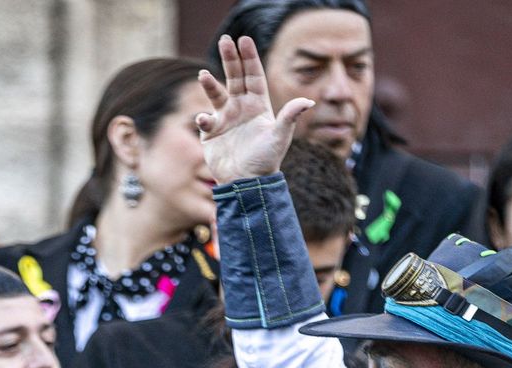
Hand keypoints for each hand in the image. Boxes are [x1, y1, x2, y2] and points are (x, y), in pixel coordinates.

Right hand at [195, 35, 313, 184]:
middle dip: (230, 58)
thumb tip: (309, 101)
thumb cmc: (266, 161)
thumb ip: (290, 117)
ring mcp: (225, 119)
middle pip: (234, 77)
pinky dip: (204, 117)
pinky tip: (205, 119)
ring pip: (216, 94)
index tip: (244, 40)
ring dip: (210, 84)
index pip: (253, 75)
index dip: (249, 57)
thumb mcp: (280, 137)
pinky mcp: (211, 133)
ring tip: (203, 75)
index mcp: (258, 105)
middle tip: (225, 39)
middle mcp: (240, 108)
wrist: (247, 184)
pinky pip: (205, 119)